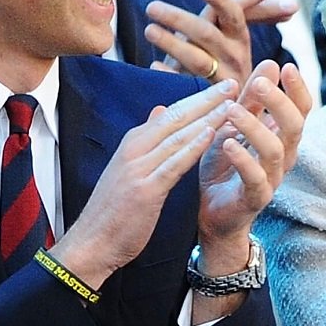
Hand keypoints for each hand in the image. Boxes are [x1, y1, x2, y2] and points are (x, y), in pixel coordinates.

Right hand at [48, 81, 240, 288]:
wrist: (92, 242)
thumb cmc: (113, 210)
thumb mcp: (129, 168)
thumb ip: (147, 140)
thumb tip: (159, 111)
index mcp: (133, 142)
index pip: (171, 113)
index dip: (198, 99)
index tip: (222, 88)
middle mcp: (135, 149)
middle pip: (177, 117)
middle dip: (207, 100)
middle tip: (233, 83)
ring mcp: (138, 168)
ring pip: (178, 136)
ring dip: (207, 118)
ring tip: (232, 103)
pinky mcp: (145, 189)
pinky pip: (173, 163)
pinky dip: (192, 147)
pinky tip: (211, 134)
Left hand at [146, 0, 296, 84]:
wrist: (235, 106)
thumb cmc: (226, 62)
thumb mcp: (229, 32)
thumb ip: (225, 2)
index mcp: (239, 37)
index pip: (233, 14)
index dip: (221, 1)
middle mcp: (235, 57)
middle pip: (207, 34)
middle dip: (180, 19)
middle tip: (152, 7)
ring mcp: (222, 80)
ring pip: (198, 60)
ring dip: (173, 44)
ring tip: (150, 30)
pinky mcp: (208, 99)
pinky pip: (186, 87)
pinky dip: (169, 75)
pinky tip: (153, 67)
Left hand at [196, 60, 310, 269]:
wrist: (213, 212)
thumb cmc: (226, 165)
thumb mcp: (235, 125)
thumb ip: (251, 98)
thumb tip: (271, 63)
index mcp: (282, 137)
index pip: (301, 109)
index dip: (298, 89)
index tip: (287, 67)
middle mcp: (284, 157)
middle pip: (295, 127)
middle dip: (279, 103)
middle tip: (257, 84)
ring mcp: (272, 179)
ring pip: (275, 151)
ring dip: (254, 127)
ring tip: (232, 111)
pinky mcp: (256, 198)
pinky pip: (256, 178)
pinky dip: (243, 159)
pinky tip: (226, 143)